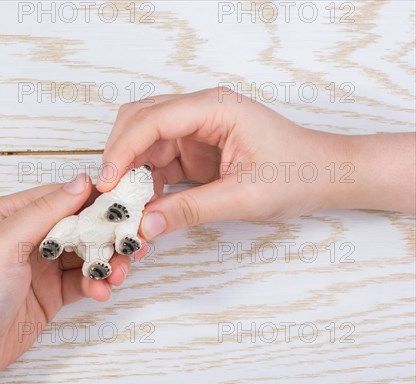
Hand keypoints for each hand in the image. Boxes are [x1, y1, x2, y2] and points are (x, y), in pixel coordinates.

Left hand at [0, 173, 131, 383]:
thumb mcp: (4, 242)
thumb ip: (44, 211)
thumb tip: (80, 182)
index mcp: (13, 214)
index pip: (62, 197)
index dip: (93, 200)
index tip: (122, 207)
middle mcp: (30, 236)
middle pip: (79, 225)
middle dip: (107, 234)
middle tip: (131, 243)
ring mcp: (42, 265)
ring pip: (86, 254)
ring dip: (106, 261)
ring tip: (118, 273)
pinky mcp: (51, 293)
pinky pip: (82, 281)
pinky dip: (96, 284)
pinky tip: (101, 291)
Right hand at [98, 88, 414, 238]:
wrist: (327, 175)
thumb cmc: (298, 173)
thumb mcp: (244, 196)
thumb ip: (191, 209)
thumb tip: (144, 226)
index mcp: (215, 108)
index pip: (154, 119)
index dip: (123, 149)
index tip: (106, 183)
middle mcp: (200, 112)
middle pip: (140, 122)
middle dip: (118, 155)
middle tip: (106, 194)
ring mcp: (196, 131)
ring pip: (143, 143)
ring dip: (128, 172)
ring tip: (119, 205)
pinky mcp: (194, 151)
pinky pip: (157, 162)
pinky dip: (144, 183)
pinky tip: (140, 206)